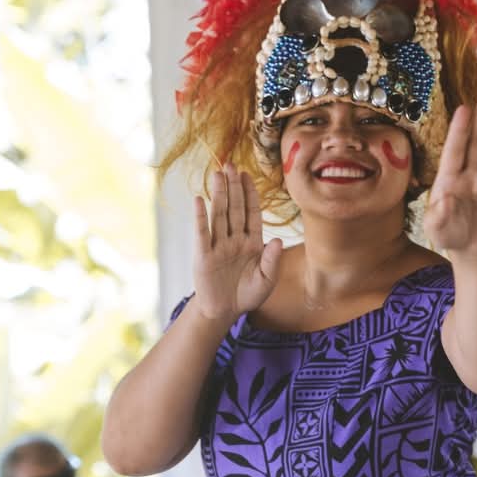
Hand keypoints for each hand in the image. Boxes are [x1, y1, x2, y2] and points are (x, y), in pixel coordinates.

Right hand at [193, 165, 282, 320]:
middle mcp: (235, 239)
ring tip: (218, 174)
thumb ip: (272, 261)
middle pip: (234, 208)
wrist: (225, 311)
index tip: (248, 175)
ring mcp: (218, 246)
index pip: (252, 213)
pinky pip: (202, 233)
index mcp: (252, 243)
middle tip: (231, 164)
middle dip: (234, 187)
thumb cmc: (247, 295)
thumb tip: (277, 241)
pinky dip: (200, 217)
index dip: (250, 194)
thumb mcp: (266, 281)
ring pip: (219, 215)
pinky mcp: (203, 256)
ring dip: (219, 194)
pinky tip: (199, 200)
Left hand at [423, 93, 476, 255]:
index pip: (455, 150)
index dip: (459, 130)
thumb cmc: (449, 235)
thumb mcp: (436, 229)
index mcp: (449, 179)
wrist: (472, 250)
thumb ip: (438, 215)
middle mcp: (470, 175)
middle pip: (476, 143)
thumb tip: (444, 198)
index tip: (463, 109)